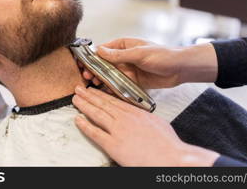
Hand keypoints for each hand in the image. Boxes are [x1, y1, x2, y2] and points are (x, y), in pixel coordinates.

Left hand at [72, 86, 218, 165]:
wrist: (171, 158)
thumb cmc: (168, 144)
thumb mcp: (157, 122)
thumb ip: (144, 117)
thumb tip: (139, 116)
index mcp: (136, 113)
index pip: (114, 100)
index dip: (101, 94)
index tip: (93, 90)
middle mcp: (125, 119)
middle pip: (103, 104)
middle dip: (89, 96)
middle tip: (79, 89)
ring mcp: (118, 131)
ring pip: (97, 114)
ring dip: (84, 105)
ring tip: (75, 99)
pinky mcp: (114, 145)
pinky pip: (95, 133)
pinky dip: (85, 126)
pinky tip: (77, 120)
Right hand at [80, 37, 217, 88]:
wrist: (180, 69)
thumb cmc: (162, 55)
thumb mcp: (139, 54)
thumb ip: (119, 55)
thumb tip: (100, 51)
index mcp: (124, 45)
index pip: (103, 50)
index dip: (92, 57)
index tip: (83, 64)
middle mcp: (124, 57)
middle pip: (104, 64)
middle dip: (94, 70)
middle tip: (87, 77)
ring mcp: (128, 69)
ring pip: (110, 75)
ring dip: (101, 80)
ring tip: (94, 85)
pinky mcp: (133, 81)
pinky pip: (119, 84)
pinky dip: (111, 88)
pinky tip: (105, 92)